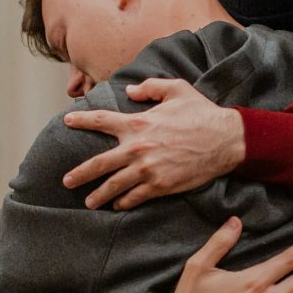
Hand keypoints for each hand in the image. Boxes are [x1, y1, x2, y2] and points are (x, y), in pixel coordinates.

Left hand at [61, 79, 244, 209]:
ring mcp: (147, 170)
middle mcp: (137, 148)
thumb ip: (150, 87)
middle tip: (66, 181)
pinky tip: (118, 205)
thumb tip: (130, 91)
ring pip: (114, 185)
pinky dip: (124, 202)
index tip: (67, 121)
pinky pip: (135, 197)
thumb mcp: (176, 89)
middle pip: (99, 163)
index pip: (101, 121)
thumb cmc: (202, 112)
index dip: (81, 120)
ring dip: (99, 196)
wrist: (225, 140)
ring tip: (89, 202)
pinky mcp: (160, 186)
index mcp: (138, 123)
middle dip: (80, 174)